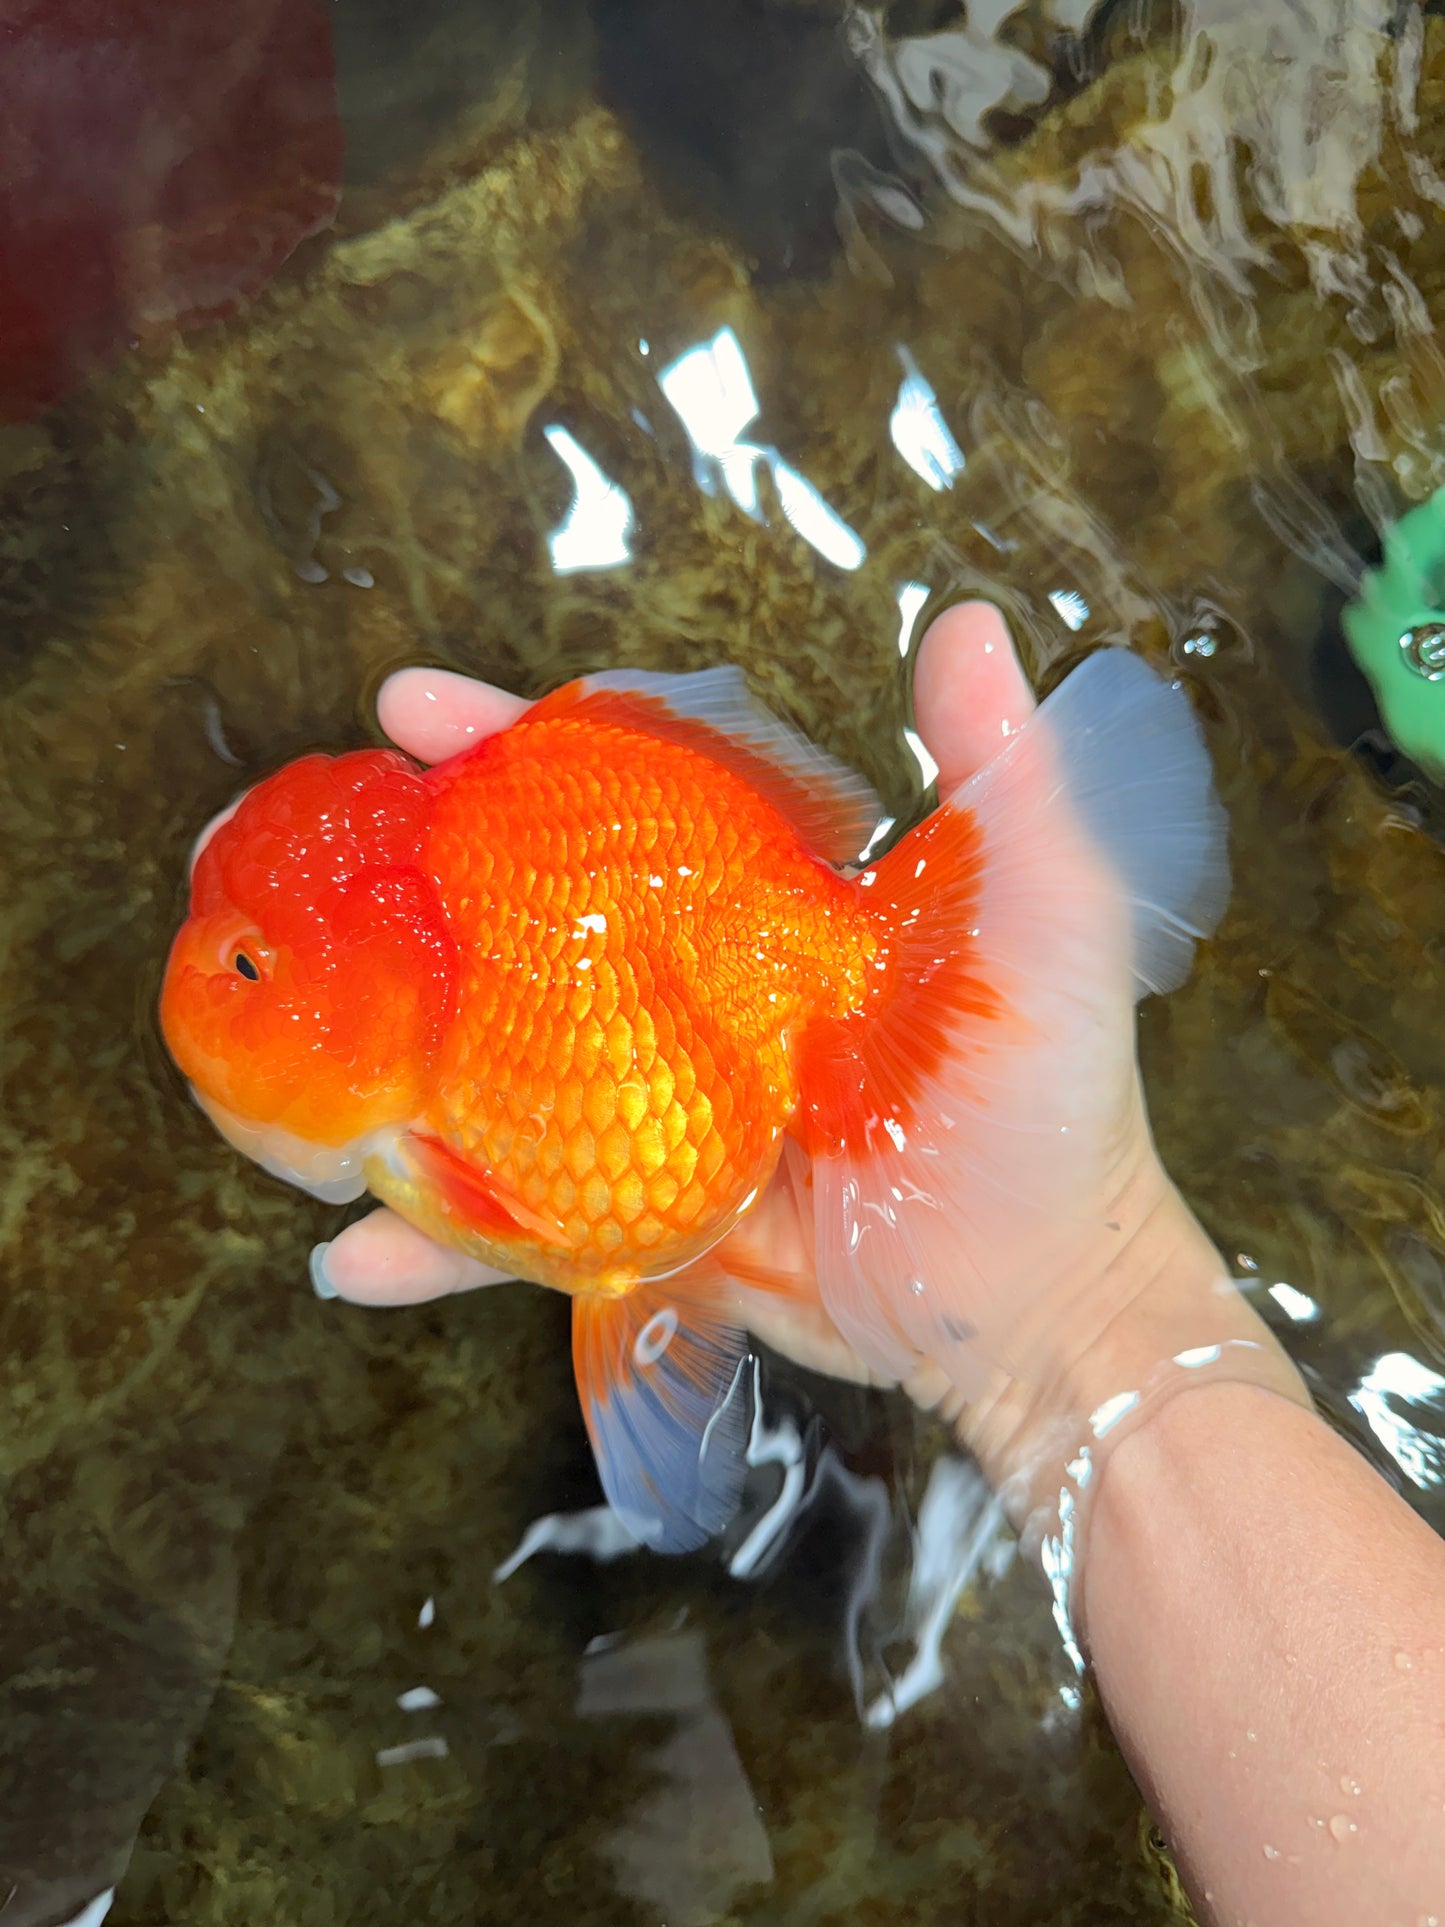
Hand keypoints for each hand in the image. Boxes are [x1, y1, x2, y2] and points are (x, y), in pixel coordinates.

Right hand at [304, 605, 1304, 1505]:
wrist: (1042, 1297)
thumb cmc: (1049, 1100)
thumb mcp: (1047, 919)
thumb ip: (1000, 777)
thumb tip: (962, 620)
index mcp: (760, 910)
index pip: (621, 801)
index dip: (518, 747)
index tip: (416, 706)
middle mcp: (689, 997)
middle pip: (526, 917)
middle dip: (414, 871)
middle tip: (318, 835)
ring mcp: (652, 1112)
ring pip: (492, 1069)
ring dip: (384, 1056)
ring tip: (285, 1042)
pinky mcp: (639, 1224)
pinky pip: (518, 1230)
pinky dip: (435, 1248)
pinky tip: (352, 1261)